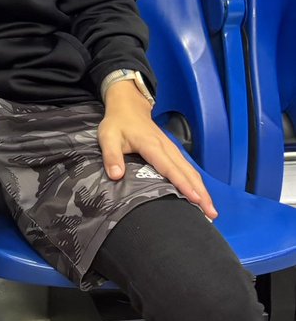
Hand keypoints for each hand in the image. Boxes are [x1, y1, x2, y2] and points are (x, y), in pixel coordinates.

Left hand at [97, 82, 217, 219]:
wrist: (128, 106)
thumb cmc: (117, 123)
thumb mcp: (108, 137)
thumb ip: (111, 156)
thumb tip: (116, 175)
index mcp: (152, 146)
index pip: (170, 168)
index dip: (183, 184)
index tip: (195, 199)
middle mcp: (167, 148)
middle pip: (187, 172)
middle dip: (201, 192)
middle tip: (211, 213)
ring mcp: (172, 149)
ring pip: (191, 171)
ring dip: (202, 189)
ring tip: (211, 210)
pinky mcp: (173, 151)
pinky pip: (187, 168)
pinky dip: (196, 182)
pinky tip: (200, 195)